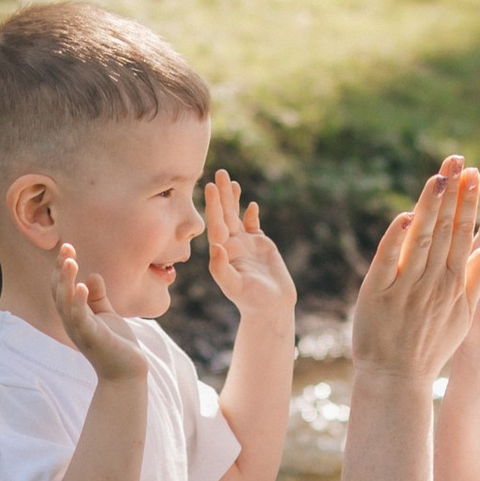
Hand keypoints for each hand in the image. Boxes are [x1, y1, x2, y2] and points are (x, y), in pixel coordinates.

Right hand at [49, 244, 149, 385]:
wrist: (128, 373)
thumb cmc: (116, 345)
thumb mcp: (106, 315)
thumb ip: (98, 298)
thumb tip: (92, 275)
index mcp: (75, 316)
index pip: (62, 289)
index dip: (62, 269)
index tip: (68, 248)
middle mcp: (72, 323)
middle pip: (59, 293)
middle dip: (61, 271)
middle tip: (66, 248)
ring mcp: (81, 331)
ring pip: (65, 304)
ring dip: (66, 282)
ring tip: (69, 261)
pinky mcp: (93, 339)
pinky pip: (82, 319)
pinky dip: (79, 302)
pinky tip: (83, 286)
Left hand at [206, 171, 296, 327]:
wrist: (271, 308)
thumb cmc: (251, 300)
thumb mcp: (234, 287)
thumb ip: (222, 269)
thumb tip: (215, 247)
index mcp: (223, 253)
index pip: (215, 224)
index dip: (213, 205)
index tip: (208, 187)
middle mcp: (231, 245)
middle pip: (224, 215)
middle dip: (222, 195)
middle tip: (219, 172)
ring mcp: (245, 244)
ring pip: (237, 216)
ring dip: (234, 199)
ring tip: (231, 180)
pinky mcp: (261, 245)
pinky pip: (253, 225)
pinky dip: (251, 214)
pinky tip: (251, 204)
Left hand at [349, 159, 479, 385]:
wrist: (396, 378)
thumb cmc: (429, 346)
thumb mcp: (462, 316)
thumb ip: (476, 278)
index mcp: (454, 285)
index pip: (464, 235)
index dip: (469, 203)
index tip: (474, 174)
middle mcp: (433, 282)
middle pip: (445, 230)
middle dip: (452, 192)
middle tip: (457, 159)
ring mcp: (405, 287)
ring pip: (420, 238)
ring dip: (429, 205)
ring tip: (438, 176)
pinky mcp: (377, 292)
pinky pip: (388, 258)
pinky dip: (397, 235)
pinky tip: (407, 214)